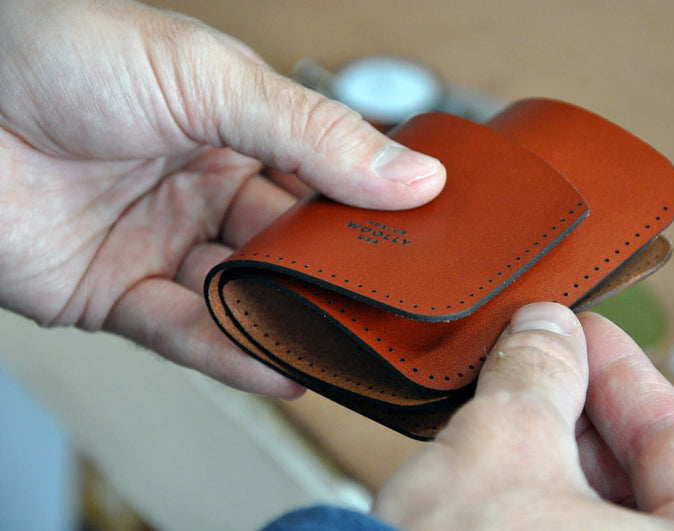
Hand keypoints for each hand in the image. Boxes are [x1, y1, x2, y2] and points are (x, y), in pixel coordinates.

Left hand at [0, 0, 444, 395]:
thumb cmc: (62, 53)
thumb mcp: (210, 78)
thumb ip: (313, 134)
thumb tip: (412, 175)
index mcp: (231, 129)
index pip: (320, 180)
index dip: (367, 209)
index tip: (421, 237)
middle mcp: (200, 189)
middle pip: (287, 246)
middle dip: (333, 274)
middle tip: (389, 300)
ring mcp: (160, 244)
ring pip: (243, 296)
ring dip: (287, 322)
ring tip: (345, 345)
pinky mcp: (113, 295)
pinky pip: (184, 332)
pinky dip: (230, 353)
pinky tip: (280, 367)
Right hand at [373, 303, 673, 528]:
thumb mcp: (502, 447)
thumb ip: (538, 374)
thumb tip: (546, 328)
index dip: (621, 369)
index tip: (582, 329)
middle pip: (639, 479)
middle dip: (579, 409)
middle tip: (537, 357)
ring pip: (592, 514)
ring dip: (548, 452)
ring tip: (506, 402)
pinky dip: (528, 500)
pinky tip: (491, 464)